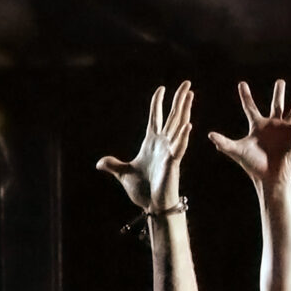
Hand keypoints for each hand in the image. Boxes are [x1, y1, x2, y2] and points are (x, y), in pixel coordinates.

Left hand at [96, 83, 194, 212]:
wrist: (152, 206)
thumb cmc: (143, 191)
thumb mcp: (123, 174)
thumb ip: (113, 165)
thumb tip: (100, 163)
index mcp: (152, 143)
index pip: (156, 117)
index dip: (158, 102)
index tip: (161, 88)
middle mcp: (164, 143)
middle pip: (173, 116)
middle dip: (180, 100)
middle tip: (187, 84)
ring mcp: (170, 151)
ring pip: (180, 126)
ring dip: (185, 110)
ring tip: (191, 95)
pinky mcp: (173, 162)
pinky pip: (180, 147)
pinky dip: (184, 137)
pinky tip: (189, 125)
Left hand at [209, 79, 290, 187]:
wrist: (269, 176)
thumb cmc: (252, 165)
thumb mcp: (236, 150)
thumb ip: (223, 142)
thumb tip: (209, 135)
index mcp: (258, 126)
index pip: (250, 107)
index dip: (246, 95)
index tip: (242, 84)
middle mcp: (273, 125)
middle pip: (276, 105)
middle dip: (279, 93)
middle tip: (280, 82)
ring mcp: (285, 129)